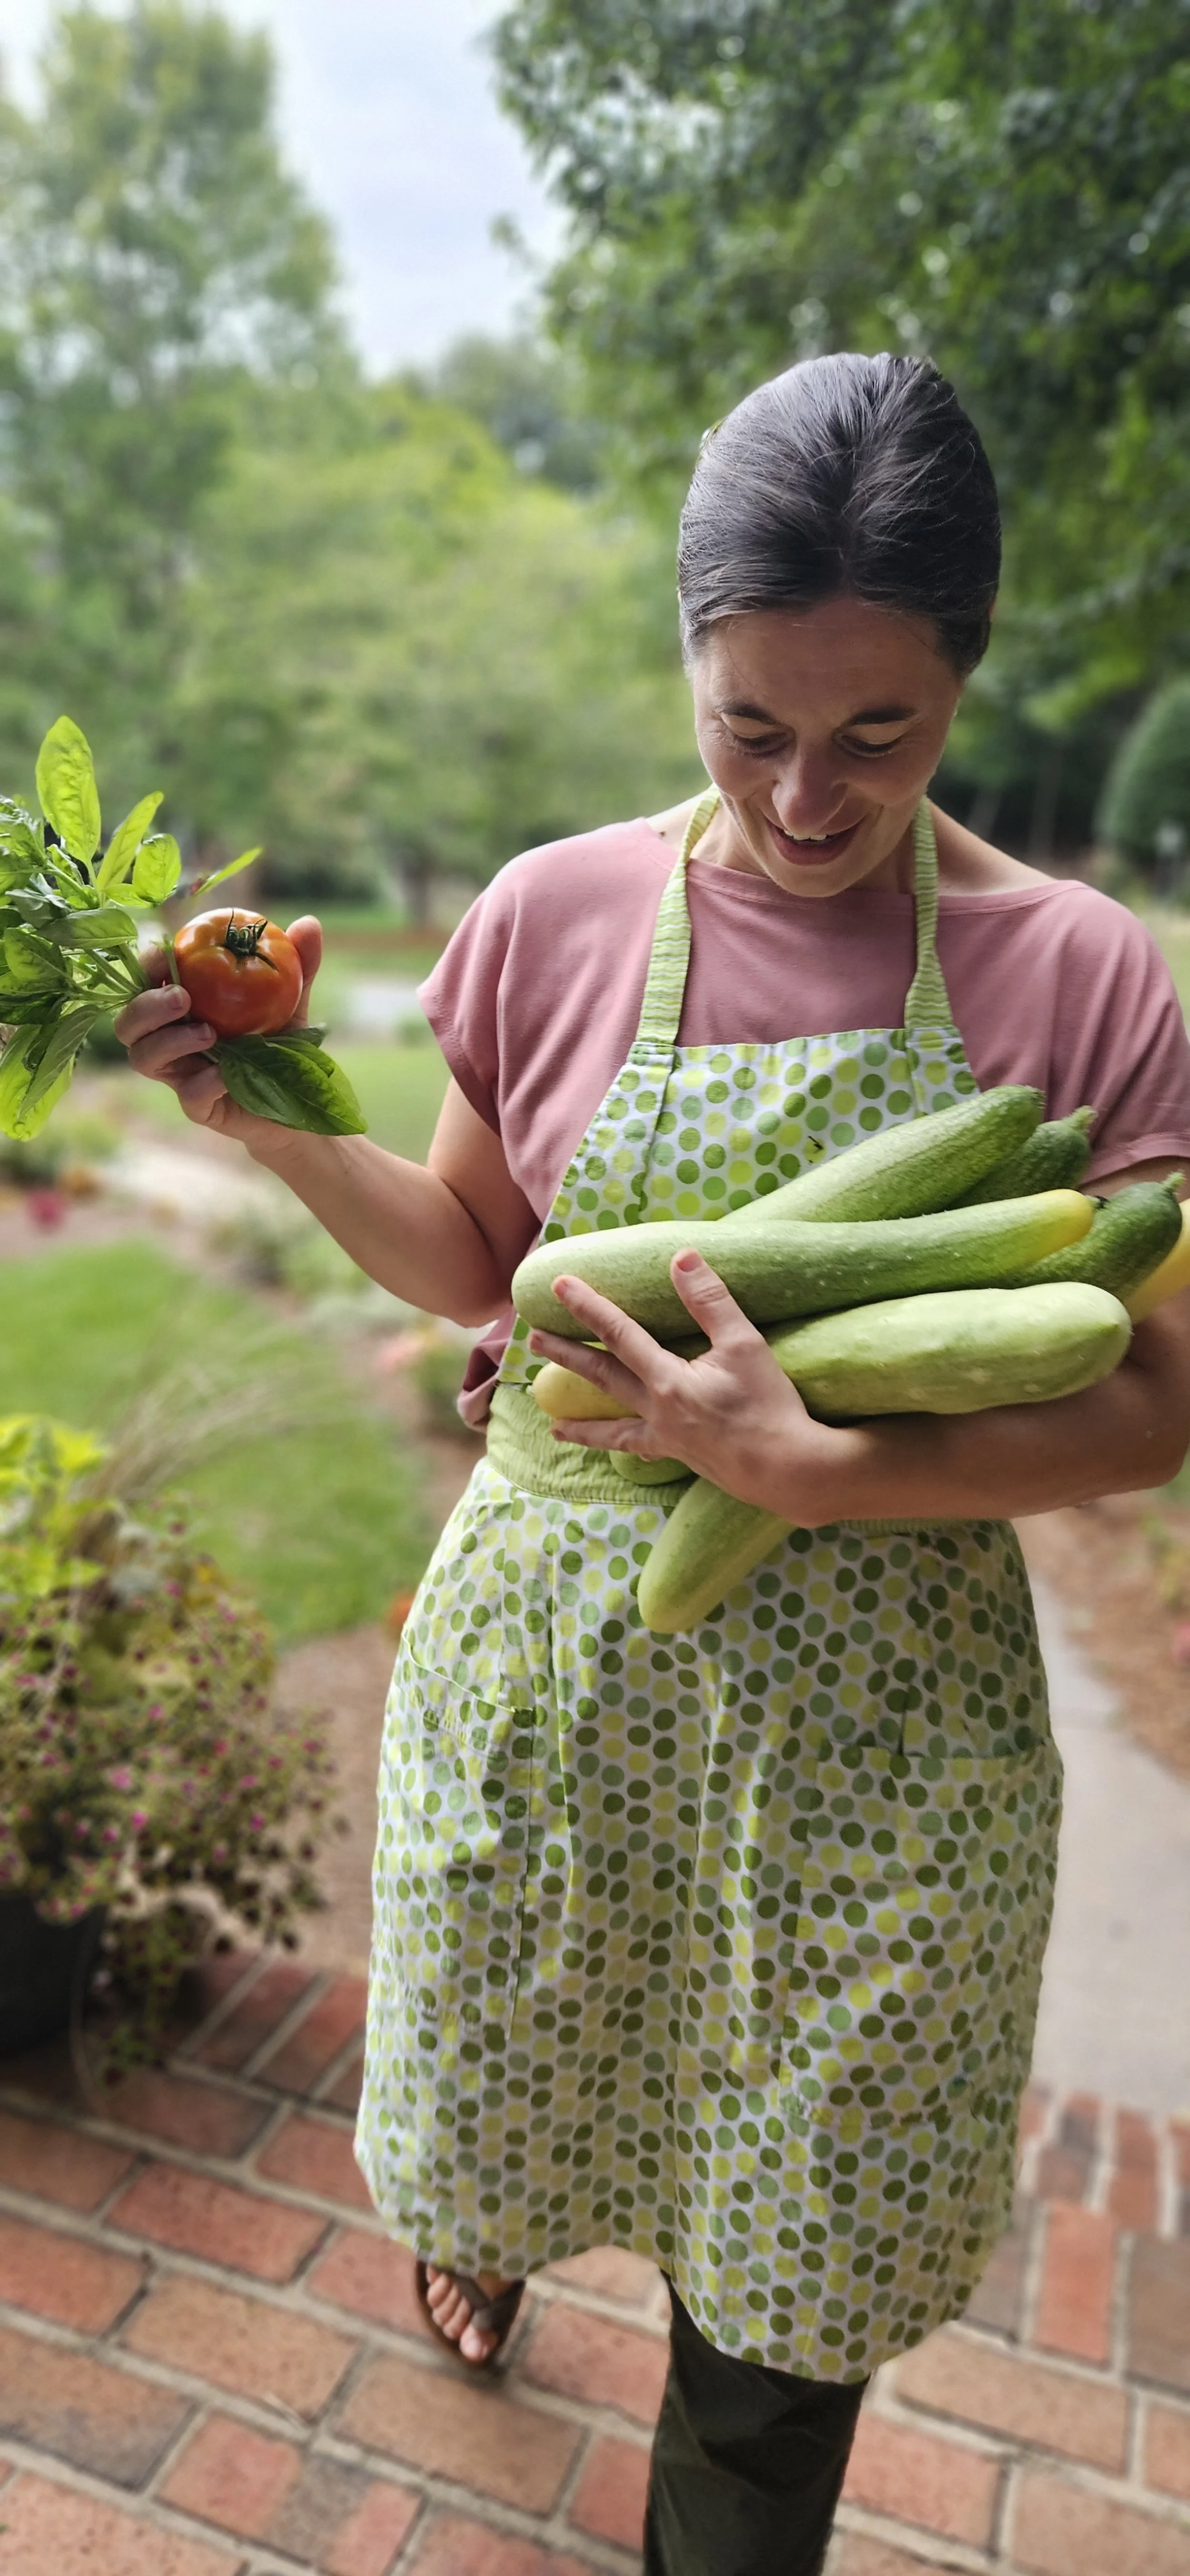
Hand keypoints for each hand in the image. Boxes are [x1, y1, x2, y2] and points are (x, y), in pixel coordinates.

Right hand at [112, 915, 322, 1150]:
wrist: (299, 1099)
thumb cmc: (282, 1042)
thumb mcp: (292, 1000)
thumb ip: (298, 965)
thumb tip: (308, 923)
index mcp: (181, 1006)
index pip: (145, 981)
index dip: (147, 966)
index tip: (167, 956)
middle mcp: (170, 1039)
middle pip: (128, 1023)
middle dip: (146, 1006)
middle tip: (184, 999)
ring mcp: (180, 1075)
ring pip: (142, 1058)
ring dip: (169, 1042)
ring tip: (208, 1034)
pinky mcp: (198, 1107)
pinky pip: (188, 1095)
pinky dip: (204, 1082)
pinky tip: (227, 1075)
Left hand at [528, 1247, 845, 1519]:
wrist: (789, 1469)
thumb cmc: (769, 1405)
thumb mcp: (746, 1345)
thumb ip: (711, 1302)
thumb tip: (681, 1258)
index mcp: (668, 1381)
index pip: (619, 1335)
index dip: (589, 1306)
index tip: (559, 1286)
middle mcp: (657, 1411)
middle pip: (603, 1378)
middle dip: (567, 1356)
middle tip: (535, 1341)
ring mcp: (668, 1438)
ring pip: (614, 1427)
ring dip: (582, 1423)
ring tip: (553, 1424)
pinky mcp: (683, 1456)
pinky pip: (641, 1450)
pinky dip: (623, 1449)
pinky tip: (619, 1452)